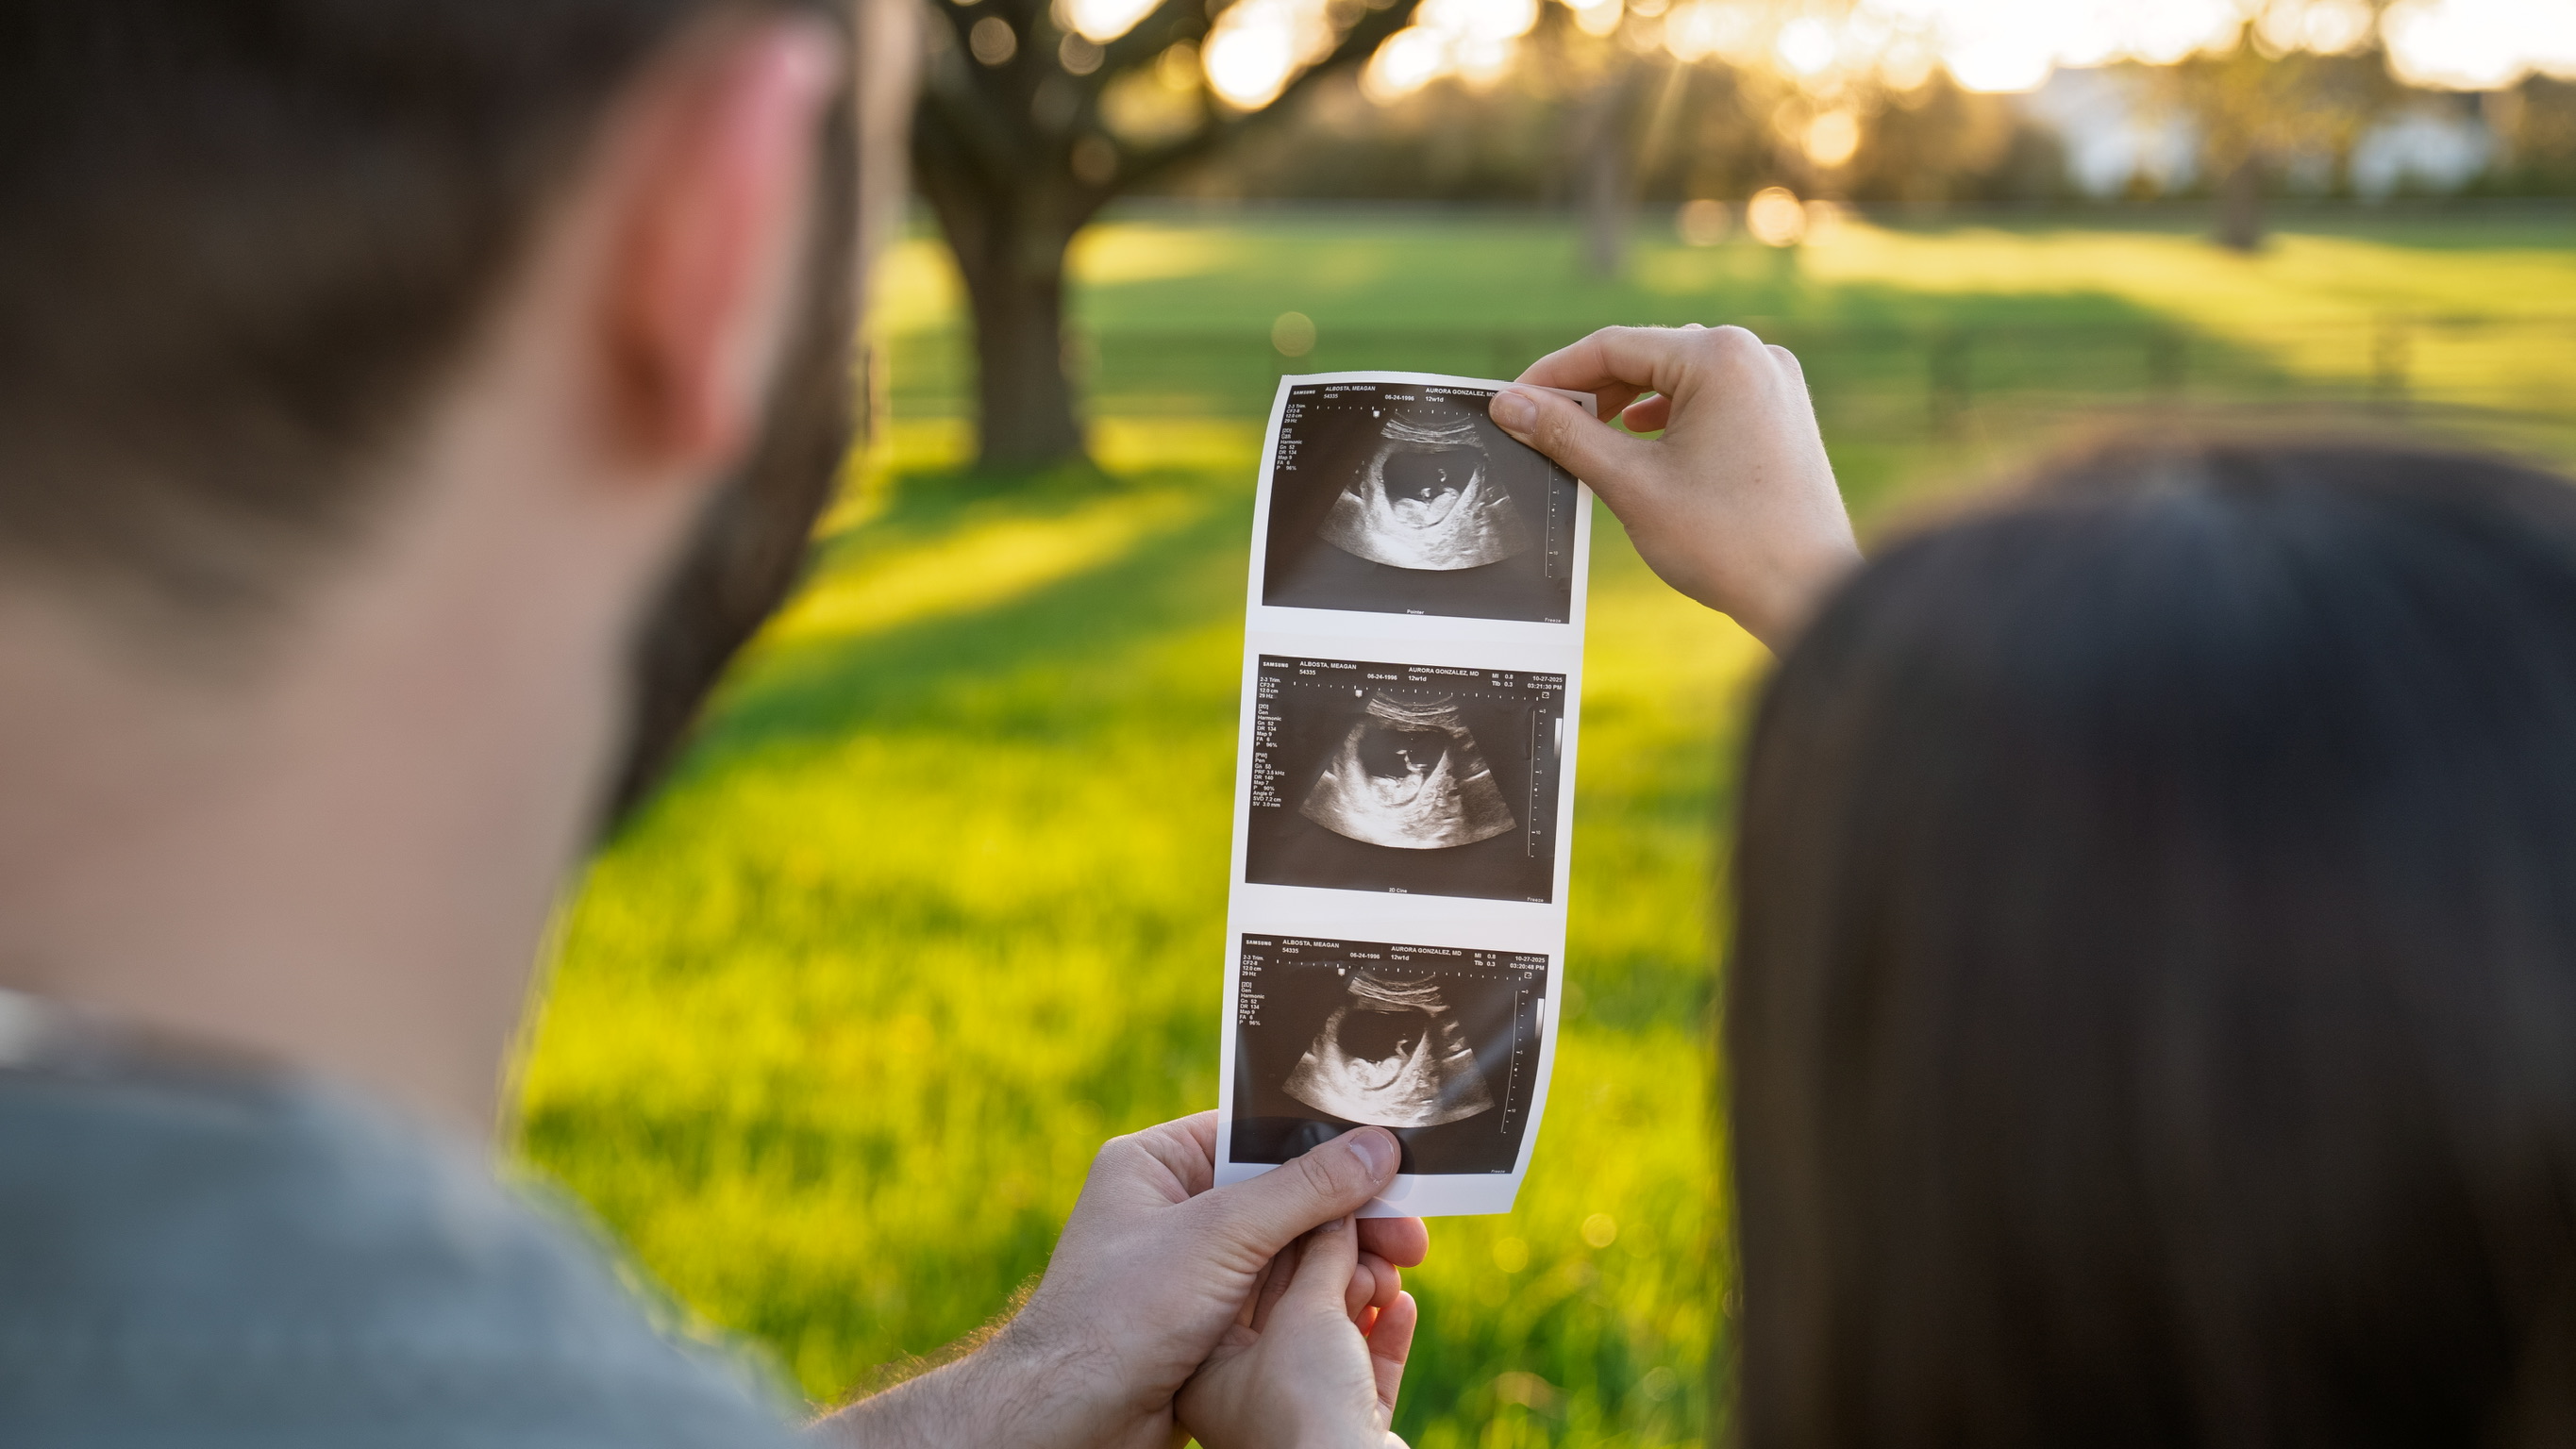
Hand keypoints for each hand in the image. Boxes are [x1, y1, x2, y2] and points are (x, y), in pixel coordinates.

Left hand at [816, 1115, 1426, 1448]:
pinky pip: (1277, 1299)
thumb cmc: (1120, 1315)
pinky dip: (1321, 1301)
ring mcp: (1191, 1269)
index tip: (1390, 1161)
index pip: (1255, 1134)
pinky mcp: (1208, 1322)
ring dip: (1343, 1261)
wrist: (1072, 1420)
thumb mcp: (1221, 1236)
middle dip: (1349, 1214)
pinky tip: (1365, 1307)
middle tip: (1411, 1234)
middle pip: (1281, 1194)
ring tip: (1396, 1277)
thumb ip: (1304, 1188)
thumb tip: (1378, 1144)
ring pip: (1286, 1250)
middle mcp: (1172, 1209)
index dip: (1326, 1146)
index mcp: (1156, 1165)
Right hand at [1489, 324, 1859, 649]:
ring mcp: (1774, 381)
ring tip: (1584, 435)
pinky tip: (1642, 438)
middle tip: (1538, 424)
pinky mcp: (1782, 411)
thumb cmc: (1727, 541)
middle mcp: (1754, 354)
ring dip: (1626, 401)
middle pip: (1646, 355)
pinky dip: (1668, 414)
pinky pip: (1710, 395)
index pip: (1613, 346)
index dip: (1553, 374)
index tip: (1510, 403)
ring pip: (1677, 375)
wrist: (1809, 591)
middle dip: (1589, 389)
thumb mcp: (1630, 483)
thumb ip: (1565, 434)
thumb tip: (1509, 404)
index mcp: (1719, 356)